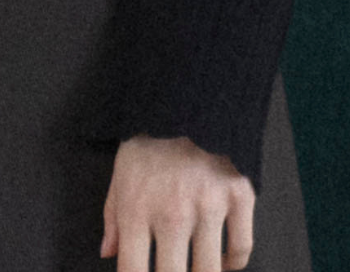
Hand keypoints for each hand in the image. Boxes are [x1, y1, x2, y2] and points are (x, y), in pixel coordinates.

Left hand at [102, 133, 255, 269]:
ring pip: (208, 270)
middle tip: (172, 269)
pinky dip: (232, 262)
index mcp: (137, 209)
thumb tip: (108, 252)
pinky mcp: (239, 196)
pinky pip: (241, 248)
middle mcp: (172, 214)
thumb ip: (112, 217)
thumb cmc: (152, 136)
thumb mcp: (120, 172)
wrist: (190, 96)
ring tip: (194, 268)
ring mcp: (209, 207)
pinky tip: (221, 260)